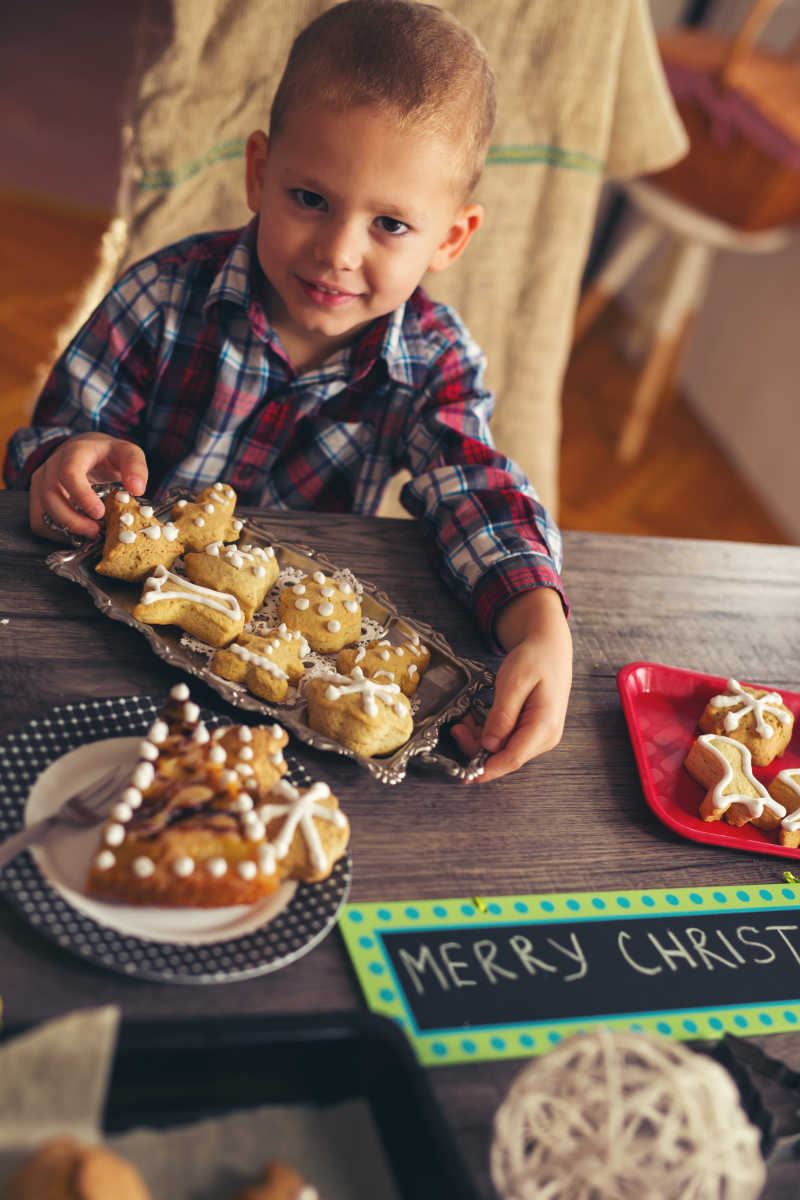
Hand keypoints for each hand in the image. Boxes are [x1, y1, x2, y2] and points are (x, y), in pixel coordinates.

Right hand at [30, 433, 147, 541]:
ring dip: (65, 529)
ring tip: (91, 533)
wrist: (86, 450)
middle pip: (51, 497)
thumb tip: (136, 489)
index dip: (81, 496)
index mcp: (74, 453)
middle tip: (97, 532)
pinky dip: (56, 533)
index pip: (68, 473)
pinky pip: (39, 521)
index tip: (99, 513)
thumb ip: (135, 467)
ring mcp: (41, 482)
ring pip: (42, 512)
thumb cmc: (106, 453)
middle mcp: (51, 466)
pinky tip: (78, 533)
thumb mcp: (127, 452)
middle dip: (73, 520)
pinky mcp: (38, 497)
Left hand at [450, 587, 571, 781]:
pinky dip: (488, 732)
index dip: (487, 769)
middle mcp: (545, 736)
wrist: (550, 647)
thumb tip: (489, 745)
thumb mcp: (514, 682)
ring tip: (462, 721)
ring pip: (504, 749)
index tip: (465, 775)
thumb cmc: (535, 659)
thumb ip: (501, 715)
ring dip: (480, 740)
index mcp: (544, 726)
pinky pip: (506, 739)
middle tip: (456, 729)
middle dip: (477, 749)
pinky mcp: (531, 730)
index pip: (513, 758)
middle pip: (506, 756)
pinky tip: (475, 719)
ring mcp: (539, 735)